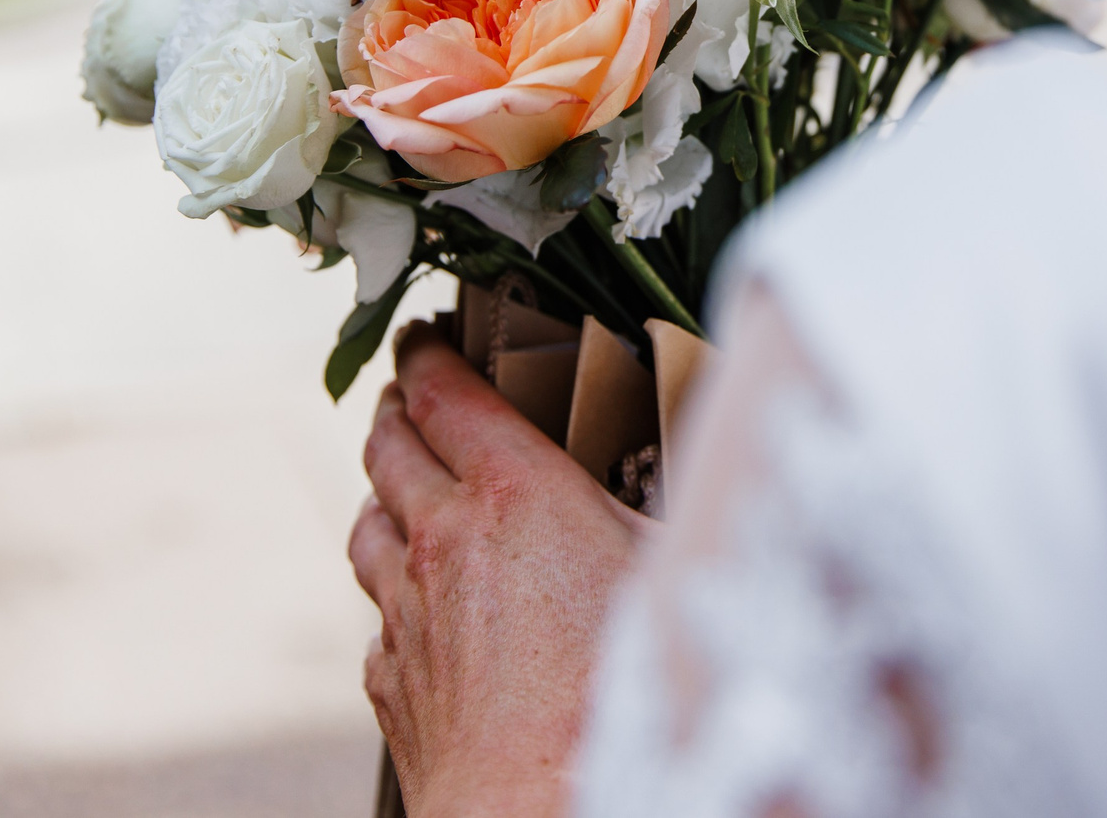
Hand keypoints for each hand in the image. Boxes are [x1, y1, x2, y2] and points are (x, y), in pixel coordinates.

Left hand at [352, 319, 648, 817]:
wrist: (541, 807)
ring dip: (385, 495)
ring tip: (404, 485)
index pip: (446, 392)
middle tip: (412, 393)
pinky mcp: (394, 680)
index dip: (431, 354)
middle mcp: (443, 540)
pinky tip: (422, 603)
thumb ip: (682, 503)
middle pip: (390, 446)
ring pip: (369, 525)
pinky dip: (394, 593)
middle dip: (399, 409)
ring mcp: (407, 612)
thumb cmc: (626, 693)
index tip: (430, 335)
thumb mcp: (678, 568)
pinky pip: (380, 615)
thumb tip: (737, 457)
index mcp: (514, 493)